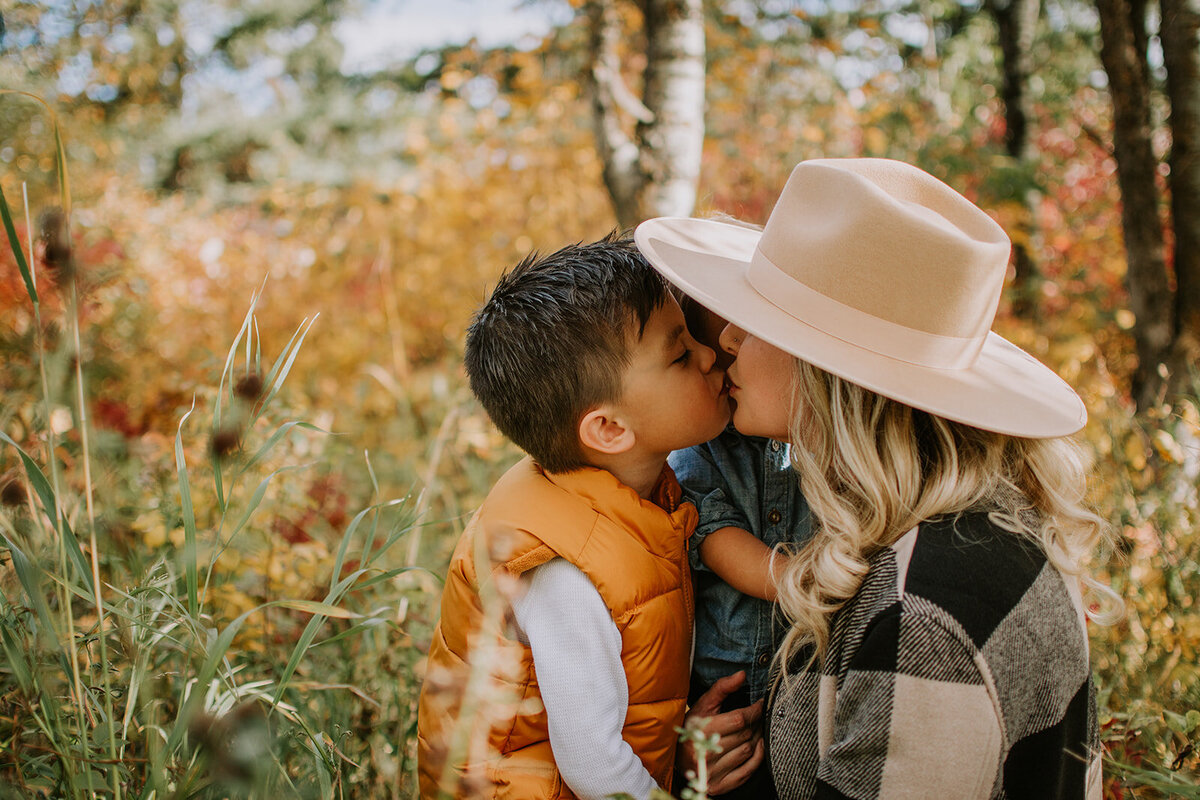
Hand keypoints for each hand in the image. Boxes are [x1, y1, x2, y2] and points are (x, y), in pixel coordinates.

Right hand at [677, 671, 765, 794]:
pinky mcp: (719, 786)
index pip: (739, 719)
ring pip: (749, 751)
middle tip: (758, 716)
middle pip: (745, 735)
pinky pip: (748, 771)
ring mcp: (713, 771)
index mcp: (701, 730)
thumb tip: (742, 675)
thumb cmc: (692, 726)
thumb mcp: (703, 705)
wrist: (677, 757)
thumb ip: (722, 688)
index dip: (754, 710)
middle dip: (756, 723)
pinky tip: (757, 747)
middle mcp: (706, 753)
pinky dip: (758, 758)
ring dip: (758, 738)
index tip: (760, 704)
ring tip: (756, 729)